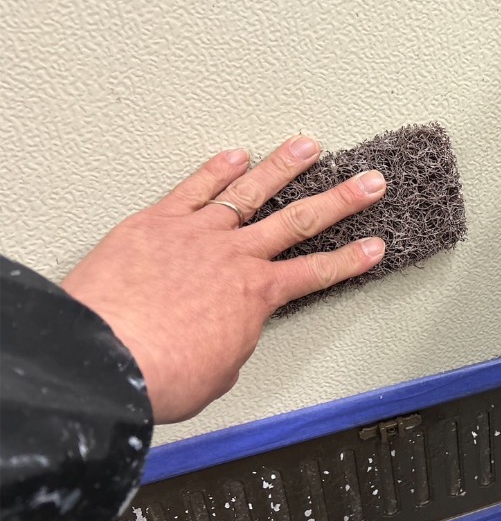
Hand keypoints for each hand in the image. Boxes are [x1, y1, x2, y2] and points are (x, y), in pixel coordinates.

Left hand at [60, 135, 386, 423]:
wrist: (106, 358)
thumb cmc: (160, 375)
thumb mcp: (218, 373)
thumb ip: (236, 343)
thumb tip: (231, 334)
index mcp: (257, 296)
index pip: (317, 272)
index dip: (351, 260)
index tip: (375, 245)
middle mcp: (236, 256)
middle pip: (300, 220)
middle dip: (341, 201)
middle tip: (369, 183)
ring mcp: (198, 233)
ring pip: (252, 191)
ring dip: (284, 166)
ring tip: (307, 145)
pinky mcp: (157, 222)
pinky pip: (193, 188)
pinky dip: (216, 170)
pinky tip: (235, 155)